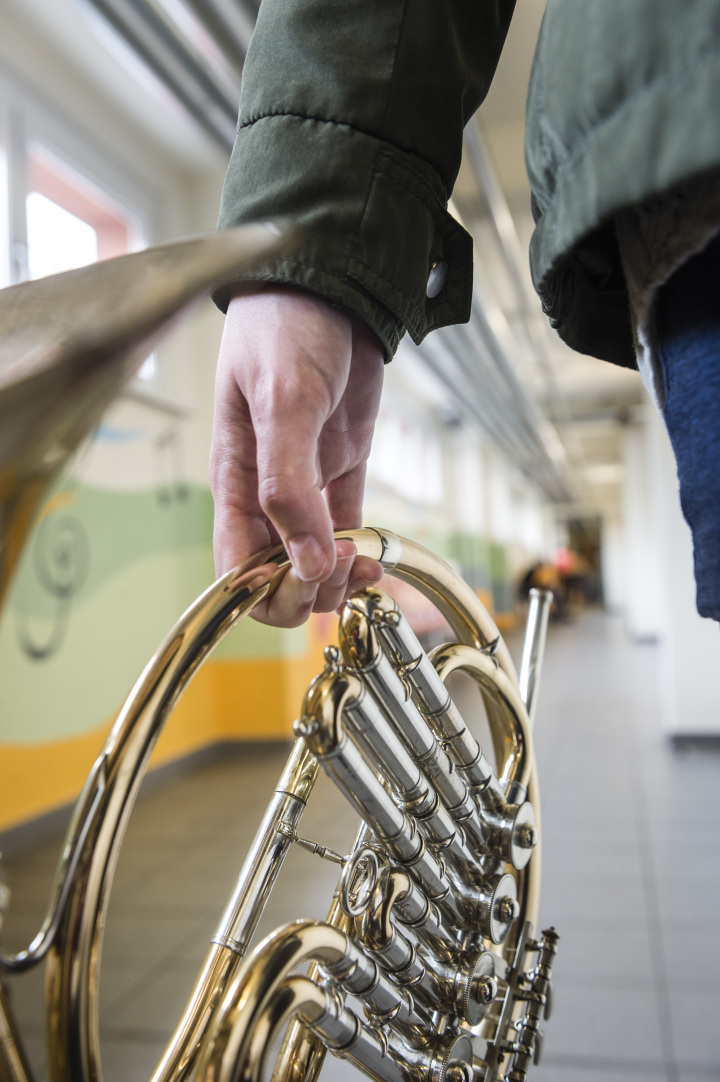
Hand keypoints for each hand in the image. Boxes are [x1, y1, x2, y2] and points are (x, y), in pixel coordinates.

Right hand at [210, 285, 384, 625]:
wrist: (331, 283)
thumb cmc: (288, 325)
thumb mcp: (282, 401)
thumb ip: (286, 485)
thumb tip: (305, 563)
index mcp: (234, 480)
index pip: (235, 568)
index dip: (267, 591)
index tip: (307, 579)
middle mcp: (264, 490)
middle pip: (273, 576)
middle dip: (306, 591)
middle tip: (342, 569)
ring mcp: (304, 481)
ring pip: (310, 561)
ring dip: (337, 577)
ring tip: (365, 562)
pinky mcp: (339, 467)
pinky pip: (345, 528)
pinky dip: (360, 551)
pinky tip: (375, 555)